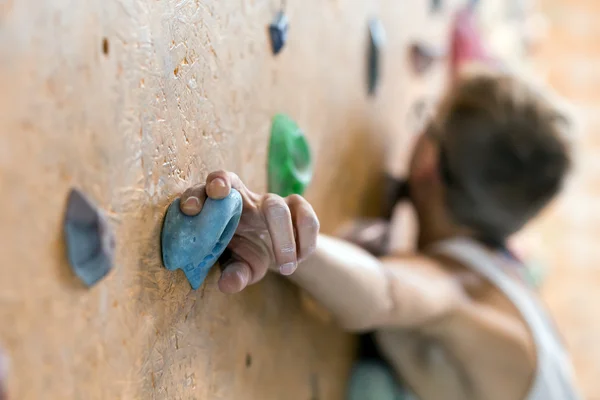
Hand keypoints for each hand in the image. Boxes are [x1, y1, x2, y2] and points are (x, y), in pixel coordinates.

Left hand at [179, 170, 319, 293]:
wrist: (278, 255)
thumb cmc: (246, 254)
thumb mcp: (239, 267)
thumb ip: (233, 273)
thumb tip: (229, 284)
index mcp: (220, 207)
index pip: (201, 191)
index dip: (197, 193)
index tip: (191, 209)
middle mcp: (243, 197)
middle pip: (233, 181)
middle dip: (230, 192)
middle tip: (219, 201)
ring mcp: (272, 200)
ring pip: (276, 207)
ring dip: (283, 238)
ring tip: (287, 267)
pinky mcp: (298, 208)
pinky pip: (306, 217)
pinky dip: (306, 241)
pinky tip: (300, 260)